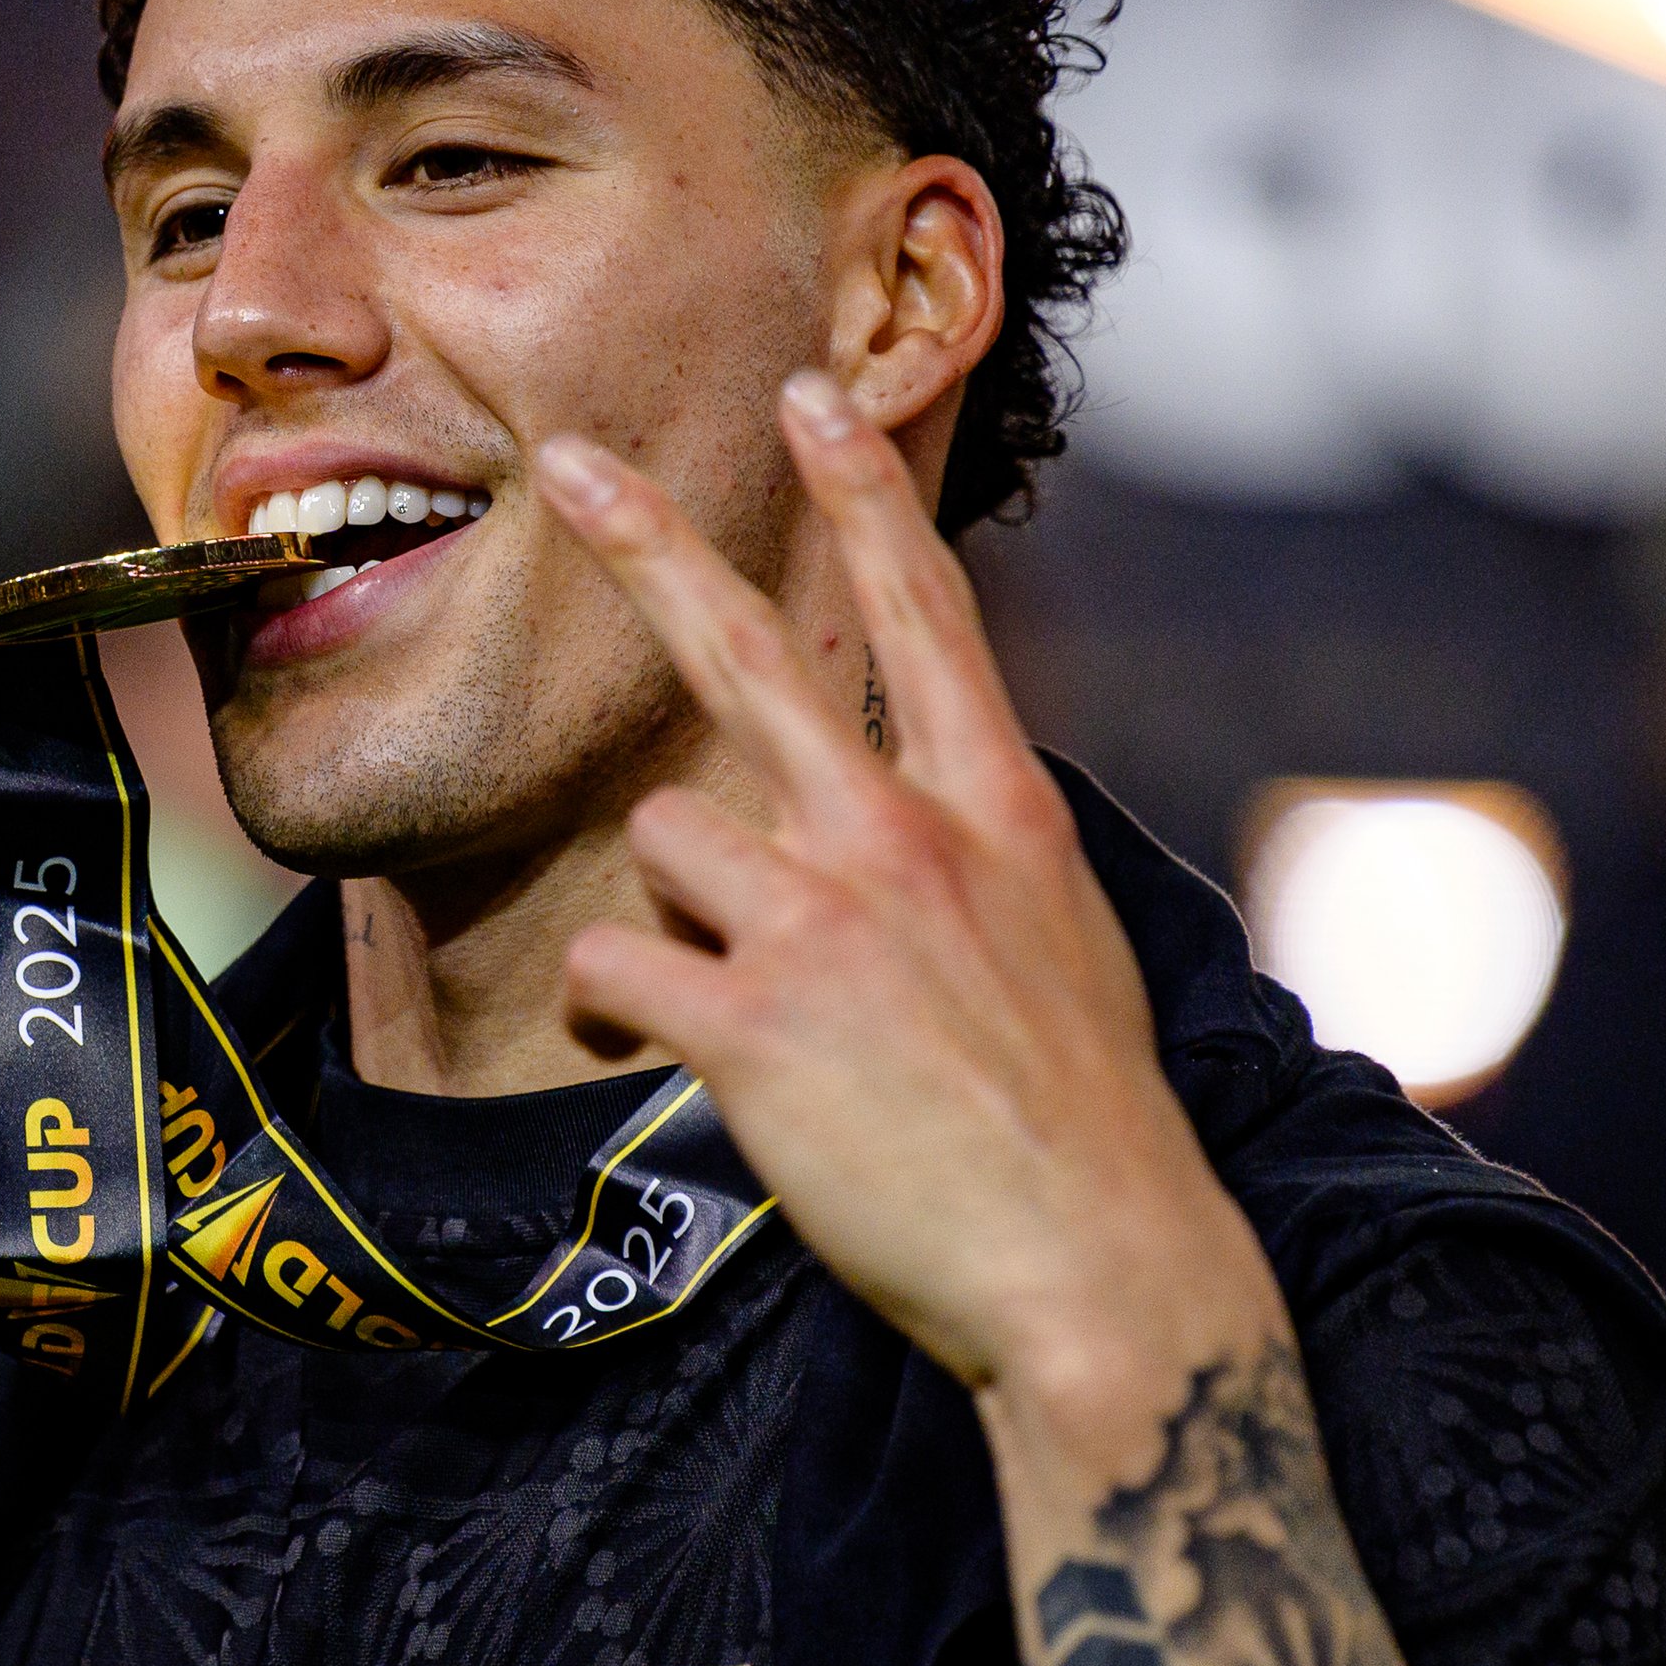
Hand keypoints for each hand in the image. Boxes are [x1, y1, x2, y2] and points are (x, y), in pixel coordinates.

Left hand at [534, 373, 1282, 1462]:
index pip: (926, 615)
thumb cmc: (1089, 1131)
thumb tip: (923, 837)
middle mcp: (909, 837)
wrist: (1103, 1270)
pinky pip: (611, 966)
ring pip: (664, 839)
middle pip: (748, 652)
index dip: (862, 496)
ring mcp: (827, 921)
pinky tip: (651, 1053)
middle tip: (562, 461)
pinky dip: (611, 1010)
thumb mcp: (1071, 951)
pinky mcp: (754, 1021)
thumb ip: (983, 869)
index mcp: (1001, 812)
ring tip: (726, 1000)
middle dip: (643, 543)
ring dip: (670, 912)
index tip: (809, 396)